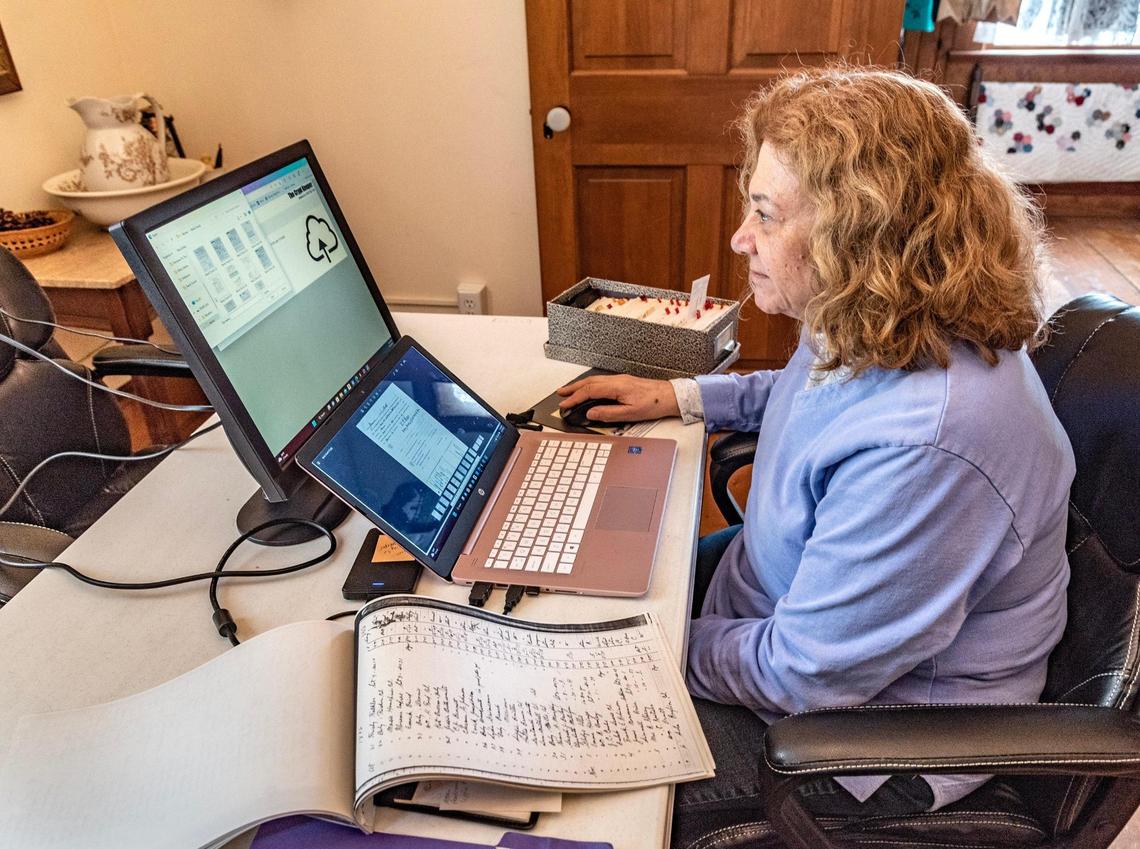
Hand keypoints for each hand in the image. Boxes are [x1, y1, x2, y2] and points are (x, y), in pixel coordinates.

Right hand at [556, 375, 679, 422]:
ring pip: (594, 380)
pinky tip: (588, 389)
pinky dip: (590, 385)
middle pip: (588, 382)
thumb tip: (591, 413)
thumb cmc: (653, 404)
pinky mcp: (623, 382)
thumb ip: (608, 413)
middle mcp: (616, 380)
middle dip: (572, 388)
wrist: (669, 396)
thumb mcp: (629, 414)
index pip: (589, 391)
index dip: (575, 398)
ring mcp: (620, 380)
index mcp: (616, 387)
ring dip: (580, 386)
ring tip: (569, 391)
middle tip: (560, 394)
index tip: (565, 404)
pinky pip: (601, 381)